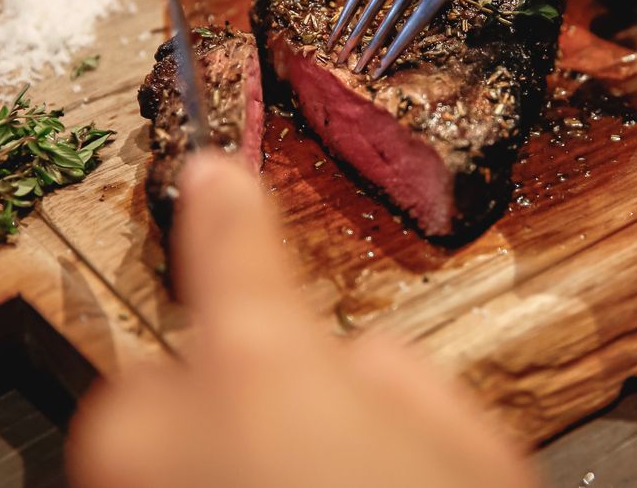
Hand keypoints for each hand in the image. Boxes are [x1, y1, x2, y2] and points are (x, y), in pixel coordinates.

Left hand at [67, 150, 538, 487]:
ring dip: (216, 473)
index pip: (234, 257)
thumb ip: (409, 388)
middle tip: (326, 458)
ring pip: (159, 462)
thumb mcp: (476, 463)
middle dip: (234, 401)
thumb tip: (366, 369)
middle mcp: (161, 439)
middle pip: (177, 382)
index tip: (214, 177)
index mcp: (259, 377)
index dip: (230, 214)